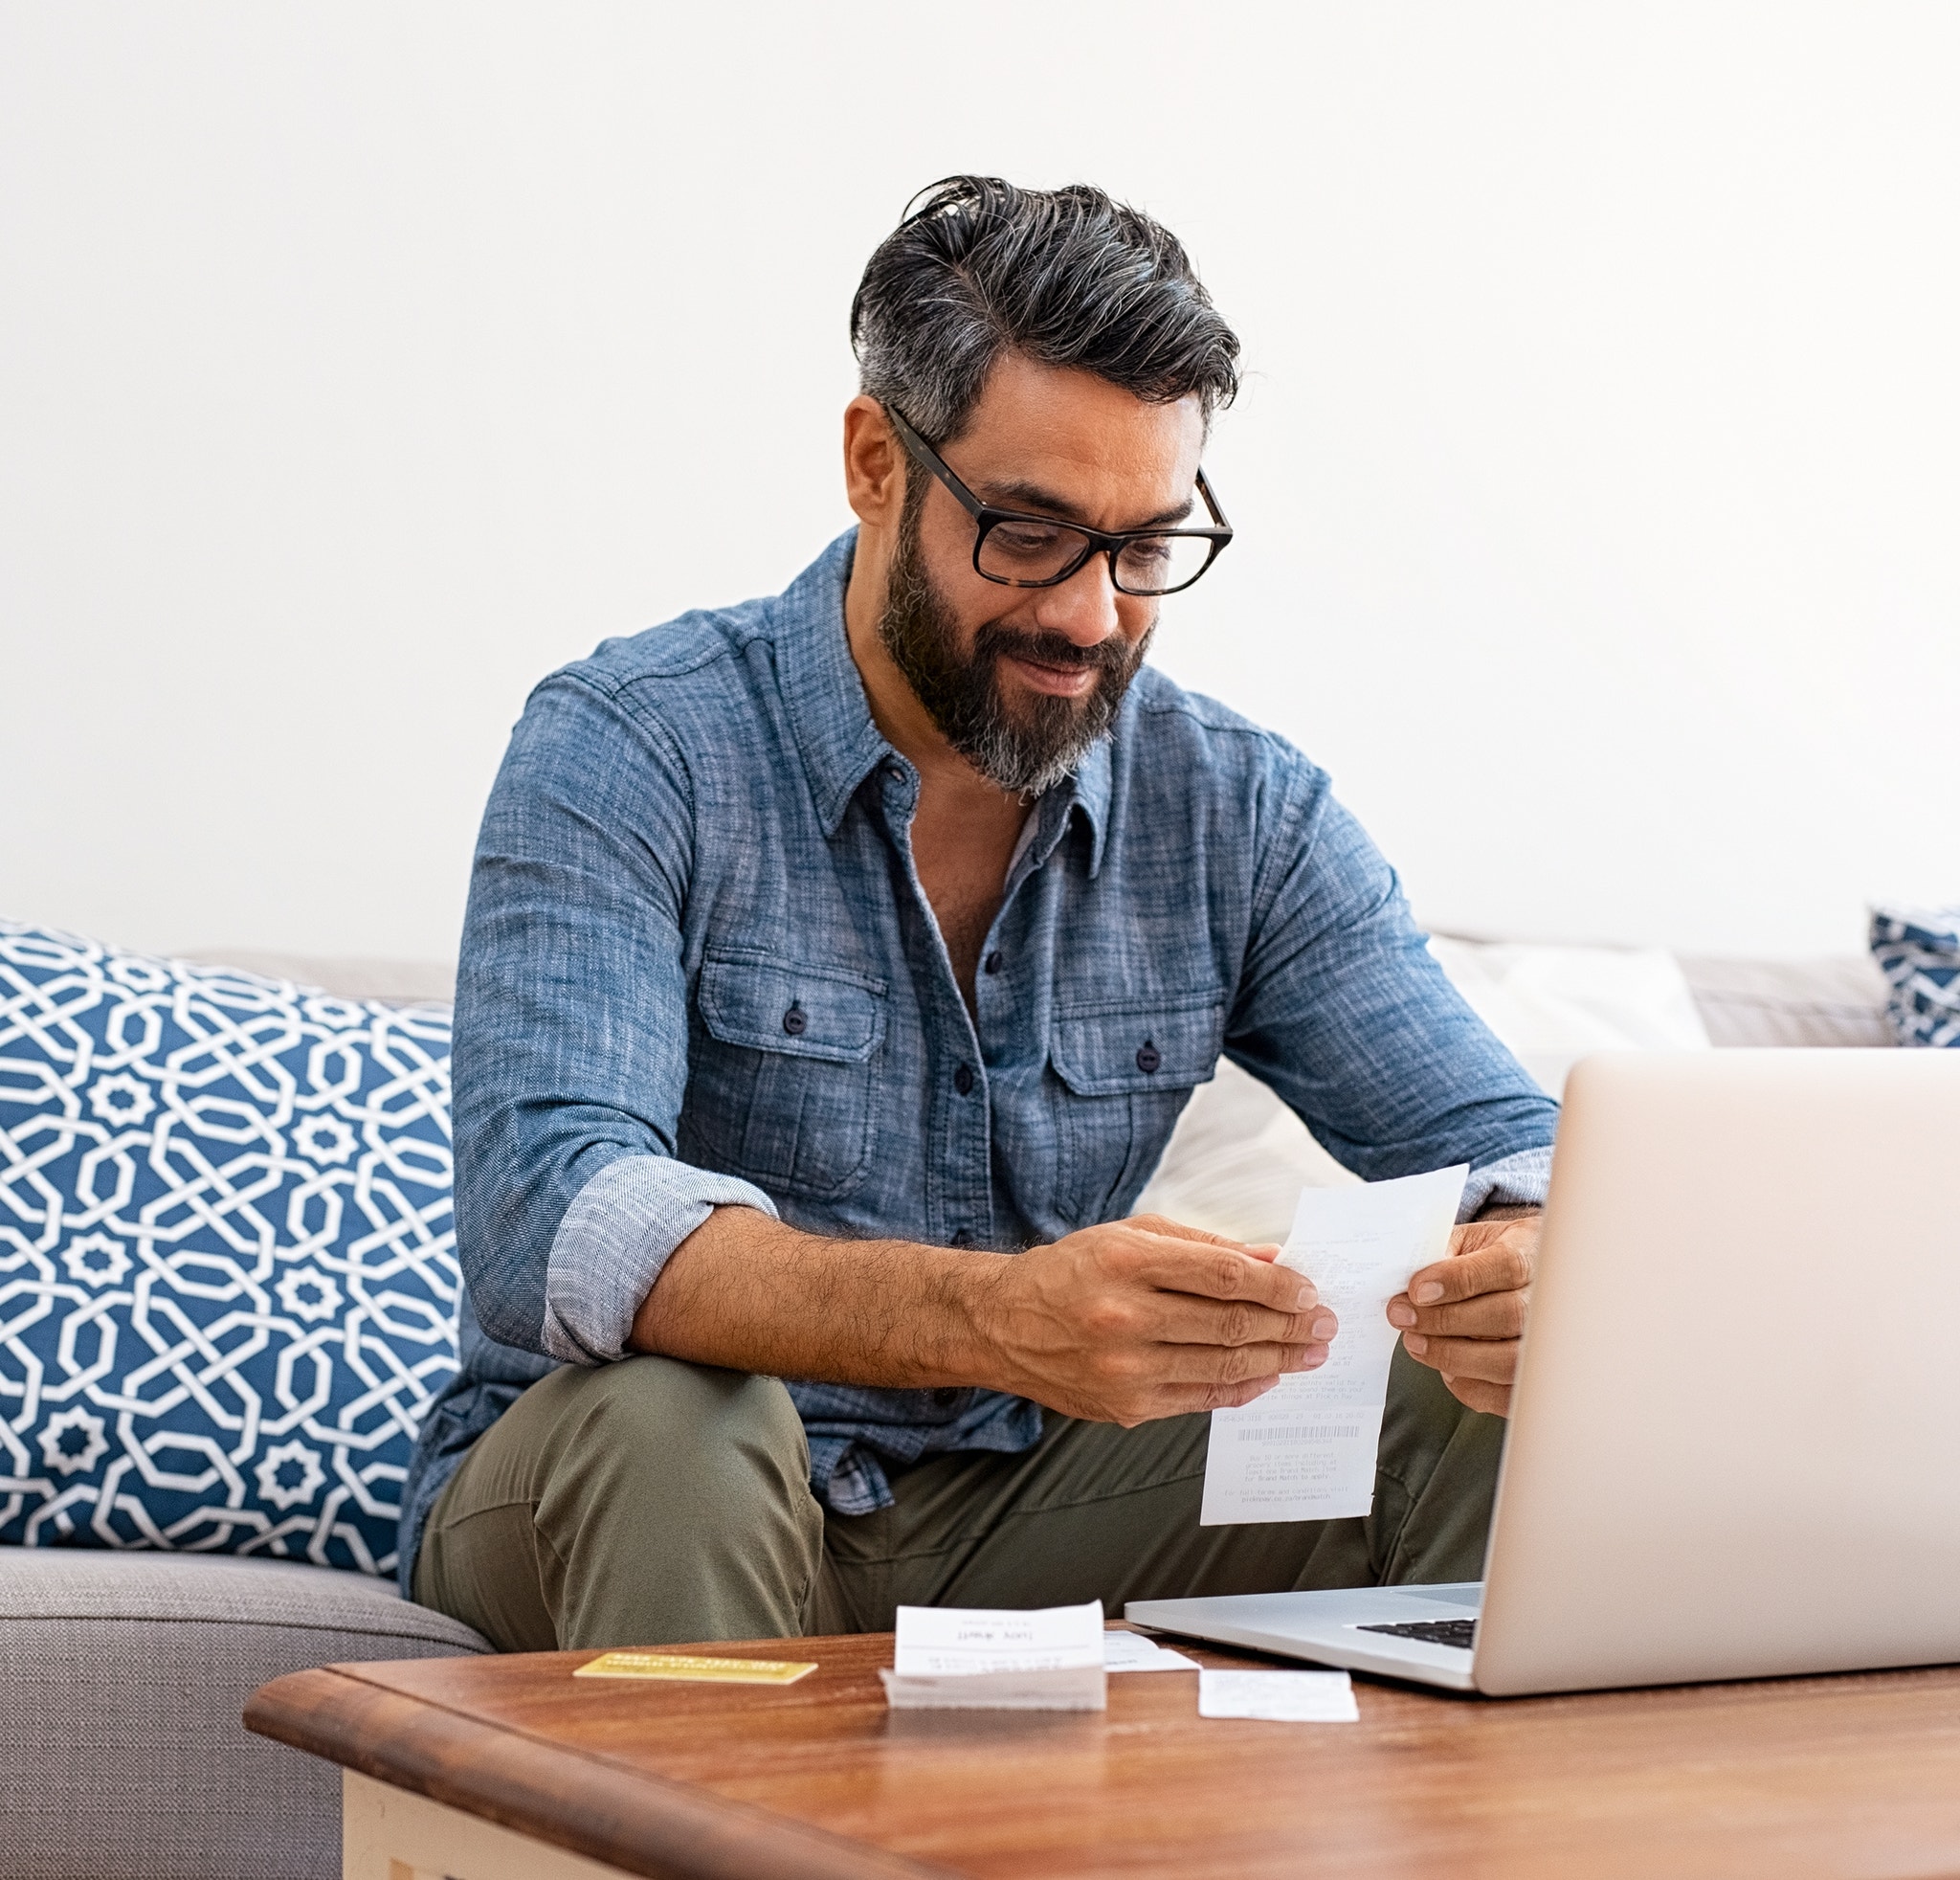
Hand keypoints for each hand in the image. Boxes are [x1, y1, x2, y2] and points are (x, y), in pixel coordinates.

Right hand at [974, 1214, 1338, 1425]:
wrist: (1003, 1324)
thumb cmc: (1071, 1272)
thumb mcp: (1130, 1236)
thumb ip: (1202, 1247)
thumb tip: (1270, 1258)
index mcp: (1126, 1262)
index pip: (1225, 1276)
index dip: (1278, 1284)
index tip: (1308, 1289)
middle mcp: (1124, 1316)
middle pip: (1231, 1324)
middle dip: (1290, 1325)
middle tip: (1323, 1323)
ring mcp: (1125, 1368)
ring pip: (1223, 1367)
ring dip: (1278, 1360)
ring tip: (1309, 1352)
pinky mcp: (1126, 1406)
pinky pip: (1201, 1399)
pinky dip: (1242, 1388)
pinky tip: (1267, 1376)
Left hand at [1386, 1213, 1538, 1416]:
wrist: (1523, 1273)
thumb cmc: (1489, 1256)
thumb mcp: (1468, 1239)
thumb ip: (1442, 1254)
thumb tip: (1406, 1282)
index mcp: (1530, 1252)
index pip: (1504, 1267)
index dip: (1458, 1280)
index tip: (1416, 1290)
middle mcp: (1547, 1300)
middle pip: (1507, 1316)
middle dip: (1445, 1320)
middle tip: (1402, 1317)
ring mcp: (1548, 1342)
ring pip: (1508, 1360)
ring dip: (1452, 1355)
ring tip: (1416, 1342)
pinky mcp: (1535, 1378)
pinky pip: (1506, 1395)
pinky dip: (1469, 1386)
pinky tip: (1447, 1369)